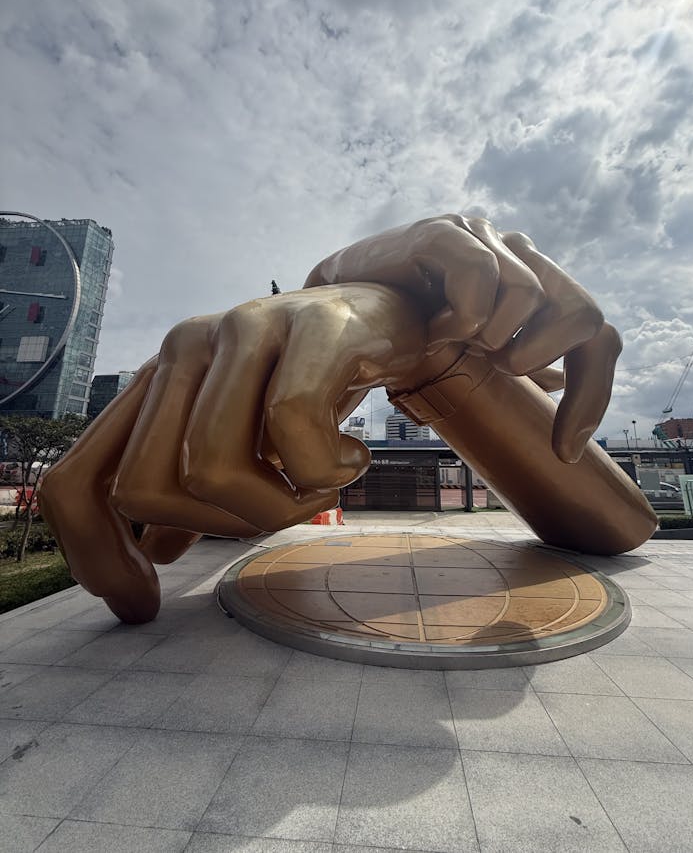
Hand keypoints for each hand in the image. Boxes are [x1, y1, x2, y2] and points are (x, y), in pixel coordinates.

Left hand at [39, 282, 430, 621]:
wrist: (389, 316)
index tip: (144, 604)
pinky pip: (292, 428)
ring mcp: (243, 330)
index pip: (74, 482)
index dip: (96, 557)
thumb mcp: (243, 437)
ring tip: (320, 482)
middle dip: (215, 528)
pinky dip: (327, 471)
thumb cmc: (313, 383)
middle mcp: (184, 347)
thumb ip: (191, 484)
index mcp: (157, 379)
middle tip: (279, 508)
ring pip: (209, 468)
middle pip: (141, 491)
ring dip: (277, 507)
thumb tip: (153, 552)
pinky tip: (351, 457)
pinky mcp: (309, 327)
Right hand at [305, 214, 620, 462]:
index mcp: (536, 288)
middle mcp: (519, 256)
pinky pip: (480, 274)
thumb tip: (555, 383)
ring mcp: (484, 237)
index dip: (591, 396)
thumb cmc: (407, 333)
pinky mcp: (446, 231)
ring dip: (489, 337)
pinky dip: (459, 316)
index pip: (597, 338)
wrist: (339, 310)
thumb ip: (513, 358)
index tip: (563, 452)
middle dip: (544, 357)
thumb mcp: (470, 355)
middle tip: (494, 368)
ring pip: (529, 296)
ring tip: (447, 340)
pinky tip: (430, 327)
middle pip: (585, 313)